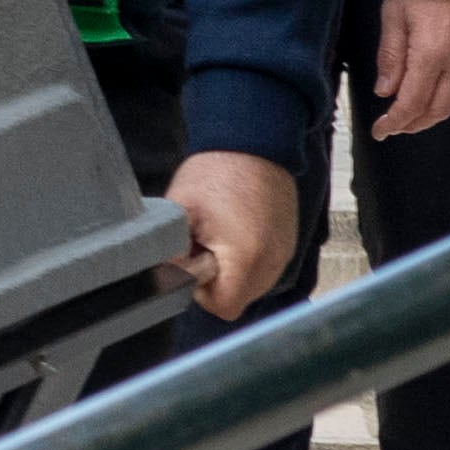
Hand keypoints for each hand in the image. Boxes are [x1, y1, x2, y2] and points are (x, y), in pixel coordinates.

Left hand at [166, 150, 299, 320]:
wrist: (253, 142)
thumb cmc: (216, 172)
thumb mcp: (181, 211)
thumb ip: (171, 252)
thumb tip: (160, 279)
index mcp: (246, 259)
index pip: (223, 307)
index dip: (203, 293)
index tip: (195, 263)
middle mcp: (273, 261)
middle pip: (239, 298)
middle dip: (218, 280)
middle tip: (206, 242)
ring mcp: (285, 252)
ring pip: (253, 284)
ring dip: (234, 269)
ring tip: (221, 233)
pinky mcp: (289, 242)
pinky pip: (265, 266)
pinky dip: (249, 258)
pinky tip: (237, 230)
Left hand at [372, 0, 449, 138]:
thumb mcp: (394, 15)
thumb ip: (390, 56)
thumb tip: (386, 91)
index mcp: (432, 52)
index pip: (412, 102)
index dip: (395, 122)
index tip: (381, 131)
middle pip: (439, 109)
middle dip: (414, 124)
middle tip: (396, 127)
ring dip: (438, 113)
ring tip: (417, 114)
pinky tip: (446, 95)